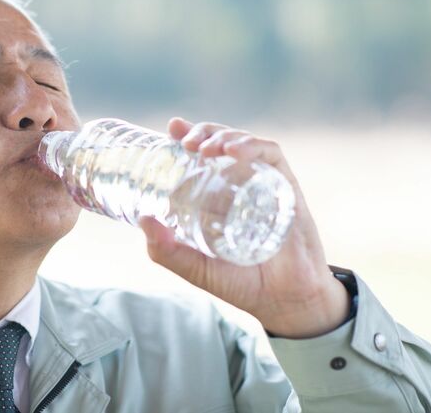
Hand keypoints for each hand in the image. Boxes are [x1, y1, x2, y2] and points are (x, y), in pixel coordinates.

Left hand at [139, 117, 349, 337]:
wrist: (285, 301)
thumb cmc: (241, 283)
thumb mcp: (194, 268)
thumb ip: (166, 250)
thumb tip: (143, 220)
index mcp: (217, 196)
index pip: (202, 156)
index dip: (188, 136)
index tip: (172, 129)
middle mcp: (240, 185)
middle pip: (221, 143)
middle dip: (203, 132)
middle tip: (186, 140)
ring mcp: (264, 184)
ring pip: (244, 143)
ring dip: (224, 136)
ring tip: (206, 148)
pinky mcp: (287, 187)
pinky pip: (272, 156)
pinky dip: (253, 146)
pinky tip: (235, 151)